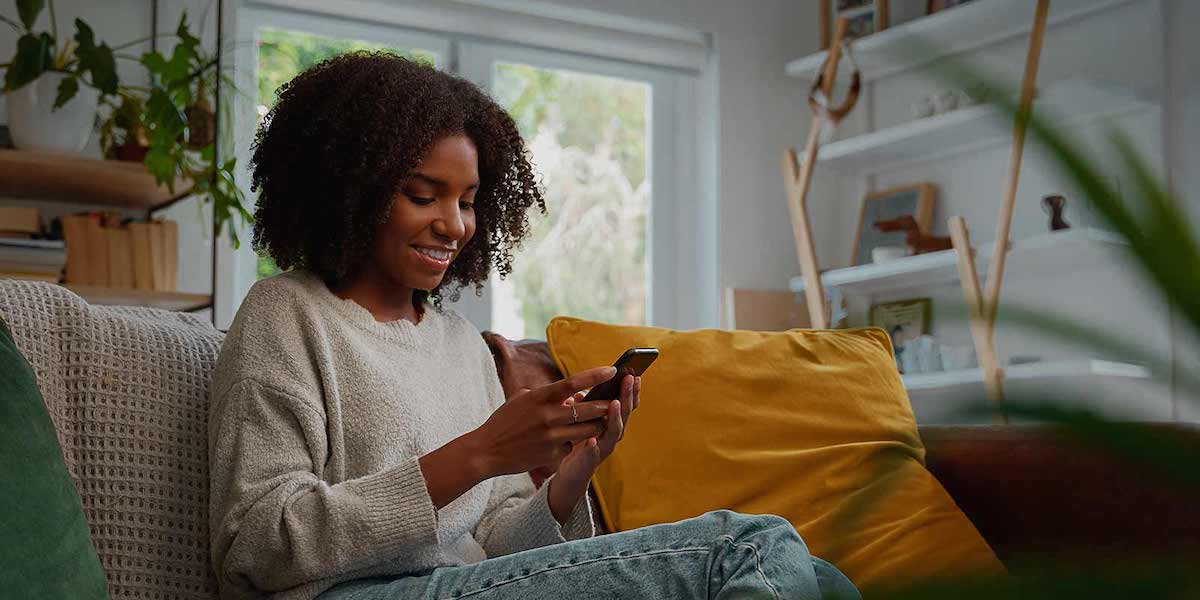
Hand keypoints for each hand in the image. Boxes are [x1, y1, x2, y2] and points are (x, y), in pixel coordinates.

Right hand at [471, 366, 616, 478]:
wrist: (486, 451)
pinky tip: (569, 441)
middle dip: (605, 405)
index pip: (573, 382)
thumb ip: (546, 395)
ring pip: (587, 429)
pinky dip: (574, 442)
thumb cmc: (504, 422)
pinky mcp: (552, 455)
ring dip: (598, 425)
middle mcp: (548, 416)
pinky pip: (572, 446)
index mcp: (540, 397)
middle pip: (588, 408)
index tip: (612, 369)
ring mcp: (551, 437)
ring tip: (604, 420)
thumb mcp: (522, 400)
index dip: (595, 375)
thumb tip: (571, 396)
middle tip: (616, 400)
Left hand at [548, 374, 640, 522]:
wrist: (572, 474)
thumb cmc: (579, 442)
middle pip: (624, 414)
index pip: (626, 404)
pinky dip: (592, 447)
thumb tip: (580, 392)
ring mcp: (603, 448)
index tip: (635, 373)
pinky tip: (590, 440)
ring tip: (615, 403)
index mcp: (612, 422)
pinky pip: (592, 454)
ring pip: (614, 432)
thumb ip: (585, 407)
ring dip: (616, 417)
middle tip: (630, 379)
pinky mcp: (590, 462)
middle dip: (628, 396)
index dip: (631, 390)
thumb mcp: (583, 420)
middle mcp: (612, 435)